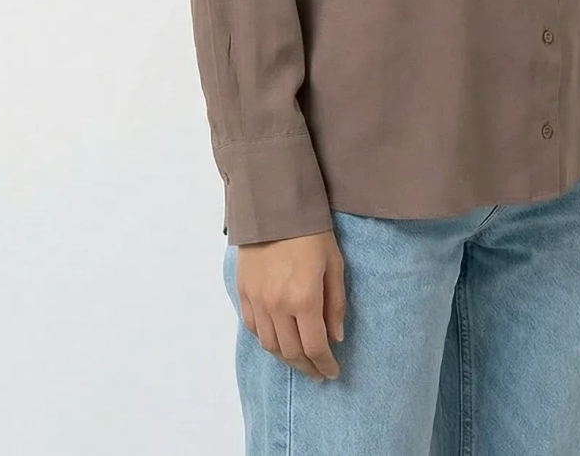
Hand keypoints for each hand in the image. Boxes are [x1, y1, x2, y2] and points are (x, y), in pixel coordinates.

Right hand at [234, 229, 345, 381]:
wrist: (274, 206)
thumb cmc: (312, 232)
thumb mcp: (334, 264)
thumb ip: (336, 304)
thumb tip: (336, 338)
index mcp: (304, 298)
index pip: (315, 346)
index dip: (325, 365)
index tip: (332, 372)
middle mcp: (278, 305)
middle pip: (291, 352)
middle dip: (307, 367)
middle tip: (318, 373)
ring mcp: (257, 300)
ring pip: (270, 345)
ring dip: (286, 359)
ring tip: (299, 361)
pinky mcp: (243, 292)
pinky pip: (253, 328)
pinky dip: (266, 341)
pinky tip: (277, 341)